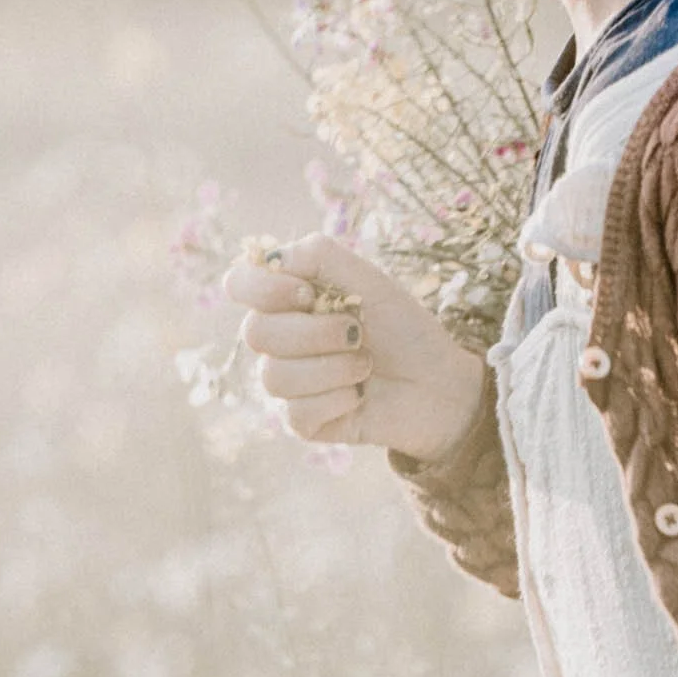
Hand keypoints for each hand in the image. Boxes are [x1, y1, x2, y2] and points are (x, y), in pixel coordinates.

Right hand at [221, 234, 486, 461]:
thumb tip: (270, 259)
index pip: (239, 284)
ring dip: (333, 367)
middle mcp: (280, 339)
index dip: (263, 289)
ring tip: (366, 364)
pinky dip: (339, 398)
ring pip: (274, 376)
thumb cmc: (402, 328)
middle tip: (357, 332)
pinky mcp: (303, 421)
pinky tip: (361, 394)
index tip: (308, 294)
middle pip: (254, 333)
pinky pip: (297, 412)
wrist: (438, 382)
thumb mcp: (367, 280)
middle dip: (314, 332)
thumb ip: (318, 255)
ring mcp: (288, 382)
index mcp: (288, 299)